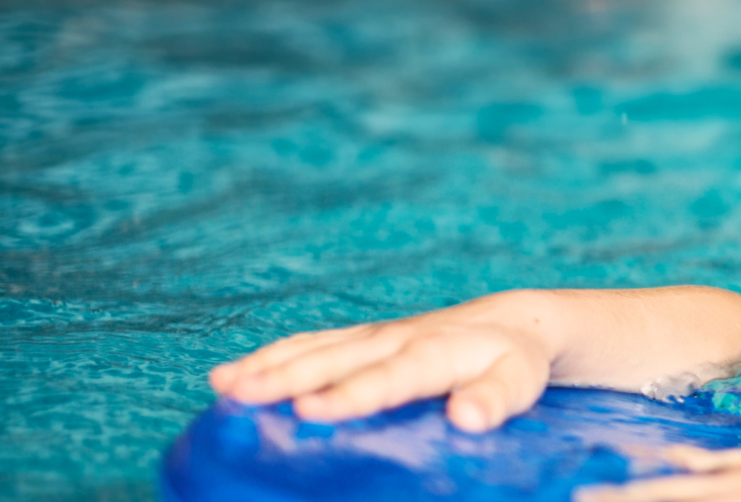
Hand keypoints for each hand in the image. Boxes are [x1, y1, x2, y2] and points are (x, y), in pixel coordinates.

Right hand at [209, 290, 557, 431]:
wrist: (511, 322)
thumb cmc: (513, 361)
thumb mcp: (517, 382)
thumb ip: (494, 400)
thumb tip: (467, 419)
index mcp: (436, 353)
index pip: (390, 377)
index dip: (351, 393)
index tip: (311, 409)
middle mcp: (398, 338)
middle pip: (338, 359)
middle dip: (288, 376)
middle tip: (242, 395)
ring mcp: (375, 336)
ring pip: (315, 348)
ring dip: (268, 366)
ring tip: (223, 386)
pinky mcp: (361, 338)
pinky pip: (310, 344)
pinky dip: (270, 357)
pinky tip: (231, 376)